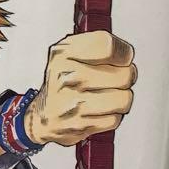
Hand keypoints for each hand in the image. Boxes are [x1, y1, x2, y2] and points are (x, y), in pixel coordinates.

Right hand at [23, 31, 135, 146]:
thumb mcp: (67, 53)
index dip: (123, 52)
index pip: (108, 46)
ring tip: (109, 95)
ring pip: (124, 98)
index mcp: (64, 54)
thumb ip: (96, 44)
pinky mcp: (82, 124)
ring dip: (121, 98)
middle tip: (116, 78)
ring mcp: (75, 102)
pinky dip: (111, 115)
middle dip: (125, 76)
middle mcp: (68, 77)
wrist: (43, 117)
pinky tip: (100, 110)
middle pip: (123, 74)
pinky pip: (115, 118)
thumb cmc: (60, 84)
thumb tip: (125, 52)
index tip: (123, 57)